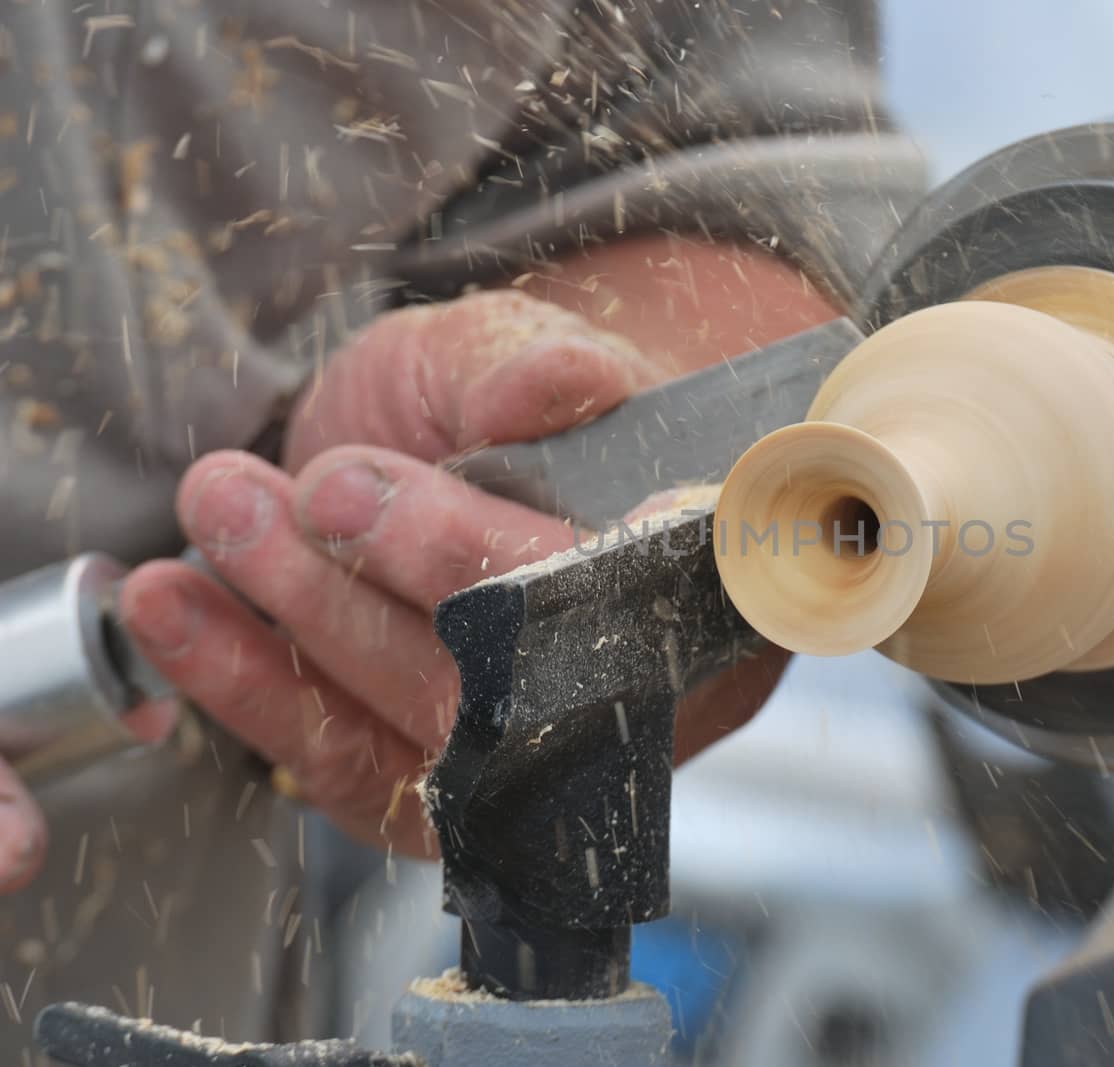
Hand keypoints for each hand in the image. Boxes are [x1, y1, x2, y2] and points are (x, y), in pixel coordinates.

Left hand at [110, 290, 786, 859]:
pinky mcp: (435, 795)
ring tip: (222, 512)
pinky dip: (251, 688)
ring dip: (313, 626)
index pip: (651, 590)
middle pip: (538, 673)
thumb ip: (534, 364)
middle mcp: (641, 688)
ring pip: (436, 729)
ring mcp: (536, 756)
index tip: (514, 510)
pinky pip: (349, 768)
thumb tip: (564, 383)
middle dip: (416, 575)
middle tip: (315, 489)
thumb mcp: (514, 350)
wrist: (442, 456)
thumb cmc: (502, 404)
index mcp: (700, 575)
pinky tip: (174, 612)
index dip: (585, 571)